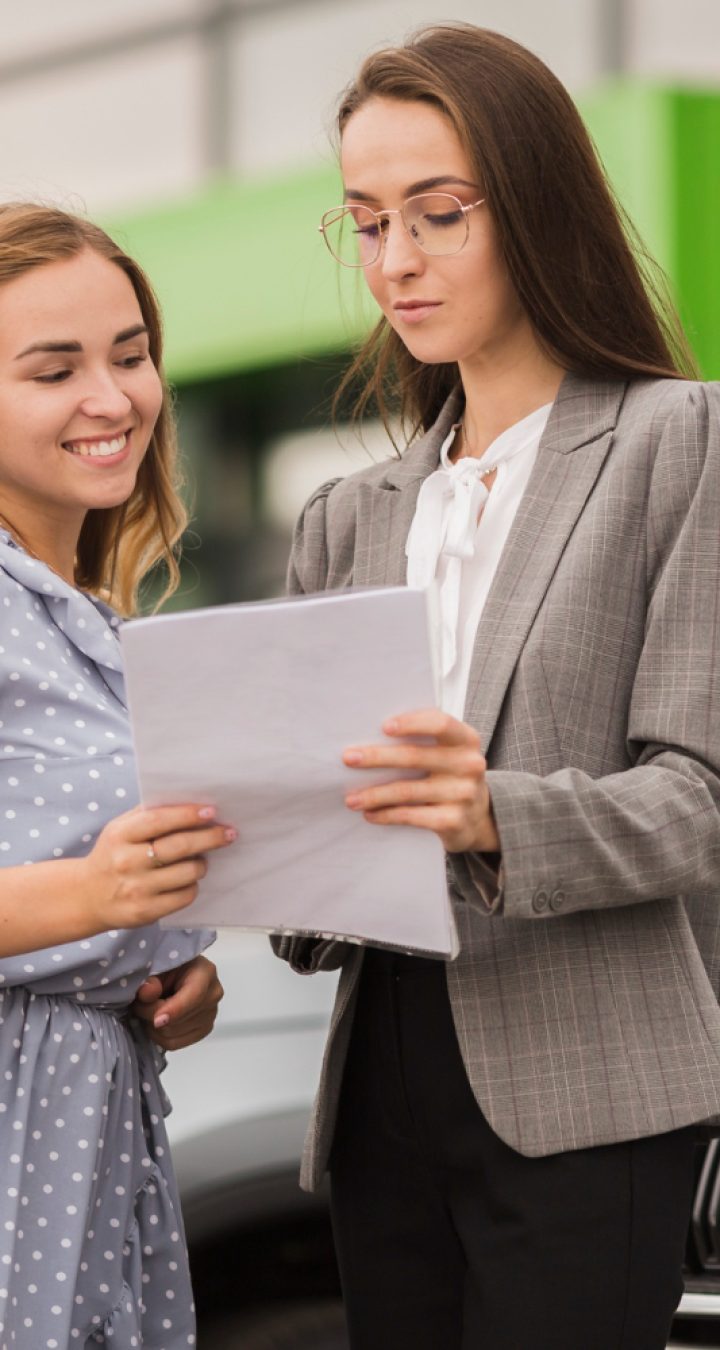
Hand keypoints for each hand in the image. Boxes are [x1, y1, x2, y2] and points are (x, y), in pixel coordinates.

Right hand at [81, 803, 236, 931]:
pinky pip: (184, 896)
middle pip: (179, 847)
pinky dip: (192, 885)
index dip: (188, 814)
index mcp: (120, 835)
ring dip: (202, 864)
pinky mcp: (145, 911)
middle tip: (228, 833)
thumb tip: (190, 802)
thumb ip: (148, 814)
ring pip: (187, 873)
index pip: (159, 820)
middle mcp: (126, 862)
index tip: (211, 811)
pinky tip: (187, 880)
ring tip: (201, 860)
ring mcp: (136, 889)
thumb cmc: (114, 854)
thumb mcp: (120, 829)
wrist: (88, 896)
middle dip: (210, 838)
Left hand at [131, 955, 223, 1050]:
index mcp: (205, 972)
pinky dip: (159, 1036)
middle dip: (152, 1015)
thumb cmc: (168, 967)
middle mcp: (213, 994)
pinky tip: (156, 1021)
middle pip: (178, 1020)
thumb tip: (146, 992)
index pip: (194, 996)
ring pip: (172, 1035)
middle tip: (140, 1004)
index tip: (156, 1020)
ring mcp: (210, 1014)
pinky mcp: (203, 1030)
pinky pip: (174, 1044)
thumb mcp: (157, 966)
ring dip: (153, 1026)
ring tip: (148, 1010)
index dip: (174, 1010)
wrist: (176, 974)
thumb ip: (151, 979)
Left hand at [343, 709, 499, 853]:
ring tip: (351, 798)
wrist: (478, 818)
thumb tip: (369, 738)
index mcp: (466, 739)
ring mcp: (463, 794)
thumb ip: (422, 740)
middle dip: (377, 757)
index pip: (440, 723)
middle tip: (348, 758)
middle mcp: (469, 764)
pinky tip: (370, 814)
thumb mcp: (447, 753)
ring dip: (374, 794)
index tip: (384, 727)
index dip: (411, 723)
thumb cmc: (449, 775)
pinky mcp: (454, 821)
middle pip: (415, 757)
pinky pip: (412, 816)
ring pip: (407, 791)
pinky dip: (387, 815)